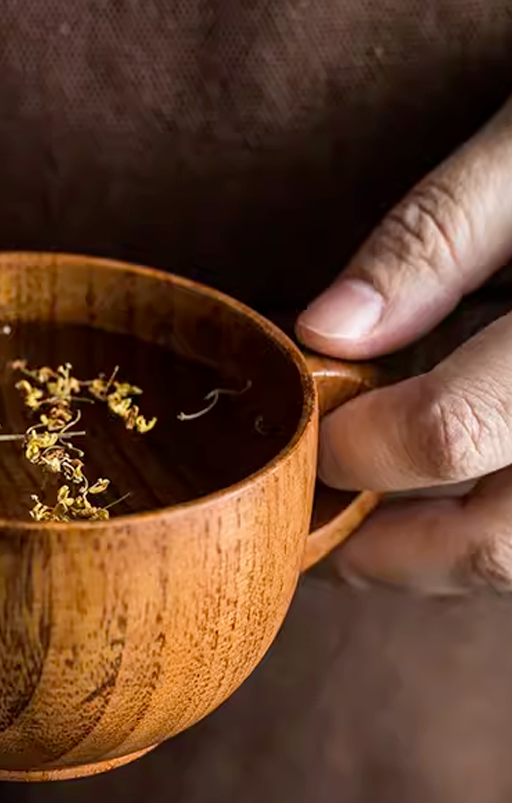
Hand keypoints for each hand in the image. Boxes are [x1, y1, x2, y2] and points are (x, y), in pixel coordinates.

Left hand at [297, 93, 511, 593]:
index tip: (309, 438)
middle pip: (501, 544)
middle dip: (393, 555)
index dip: (359, 451)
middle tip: (323, 538)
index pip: (453, 431)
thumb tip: (326, 331)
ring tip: (377, 540)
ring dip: (447, 563)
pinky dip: (499, 537)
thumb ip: (434, 238)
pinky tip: (458, 512)